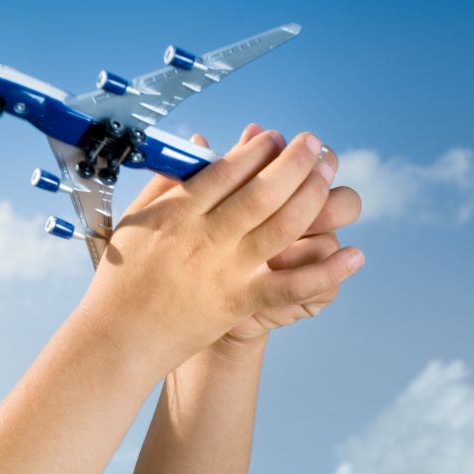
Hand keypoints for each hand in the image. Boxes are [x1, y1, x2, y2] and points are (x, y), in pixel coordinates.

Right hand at [86, 121, 358, 371]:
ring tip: (329, 177)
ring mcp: (225, 269)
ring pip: (282, 226)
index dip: (257, 150)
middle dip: (296, 162)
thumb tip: (199, 145)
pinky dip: (326, 270)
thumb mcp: (136, 219)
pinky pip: (291, 285)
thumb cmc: (122, 277)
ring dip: (312, 198)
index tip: (275, 137)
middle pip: (263, 190)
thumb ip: (168, 181)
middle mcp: (205, 236)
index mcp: (177, 211)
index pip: (227, 169)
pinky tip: (353, 255)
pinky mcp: (239, 302)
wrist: (119, 336)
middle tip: (315, 145)